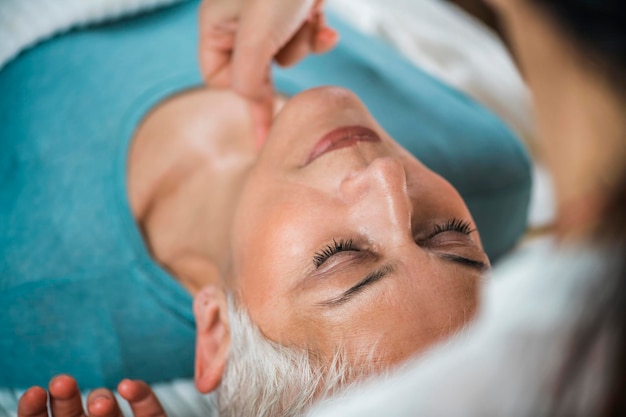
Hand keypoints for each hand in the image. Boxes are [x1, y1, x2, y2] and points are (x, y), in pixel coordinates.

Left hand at [18, 375, 166, 416]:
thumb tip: (36, 398)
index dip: (33, 411)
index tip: (33, 392)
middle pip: (72, 414)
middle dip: (65, 397)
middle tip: (62, 383)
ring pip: (108, 409)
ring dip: (100, 397)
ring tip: (100, 403)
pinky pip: (150, 412)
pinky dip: (142, 395)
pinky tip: (128, 385)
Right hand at [198, 0, 338, 144]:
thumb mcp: (256, 35)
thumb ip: (247, 76)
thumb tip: (251, 100)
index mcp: (217, 24)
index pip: (218, 76)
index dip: (243, 91)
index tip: (264, 111)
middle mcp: (239, 20)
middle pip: (255, 71)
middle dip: (279, 71)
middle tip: (288, 124)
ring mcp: (269, 14)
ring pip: (286, 55)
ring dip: (301, 45)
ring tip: (306, 20)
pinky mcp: (297, 8)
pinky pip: (306, 37)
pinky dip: (318, 36)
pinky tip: (328, 33)